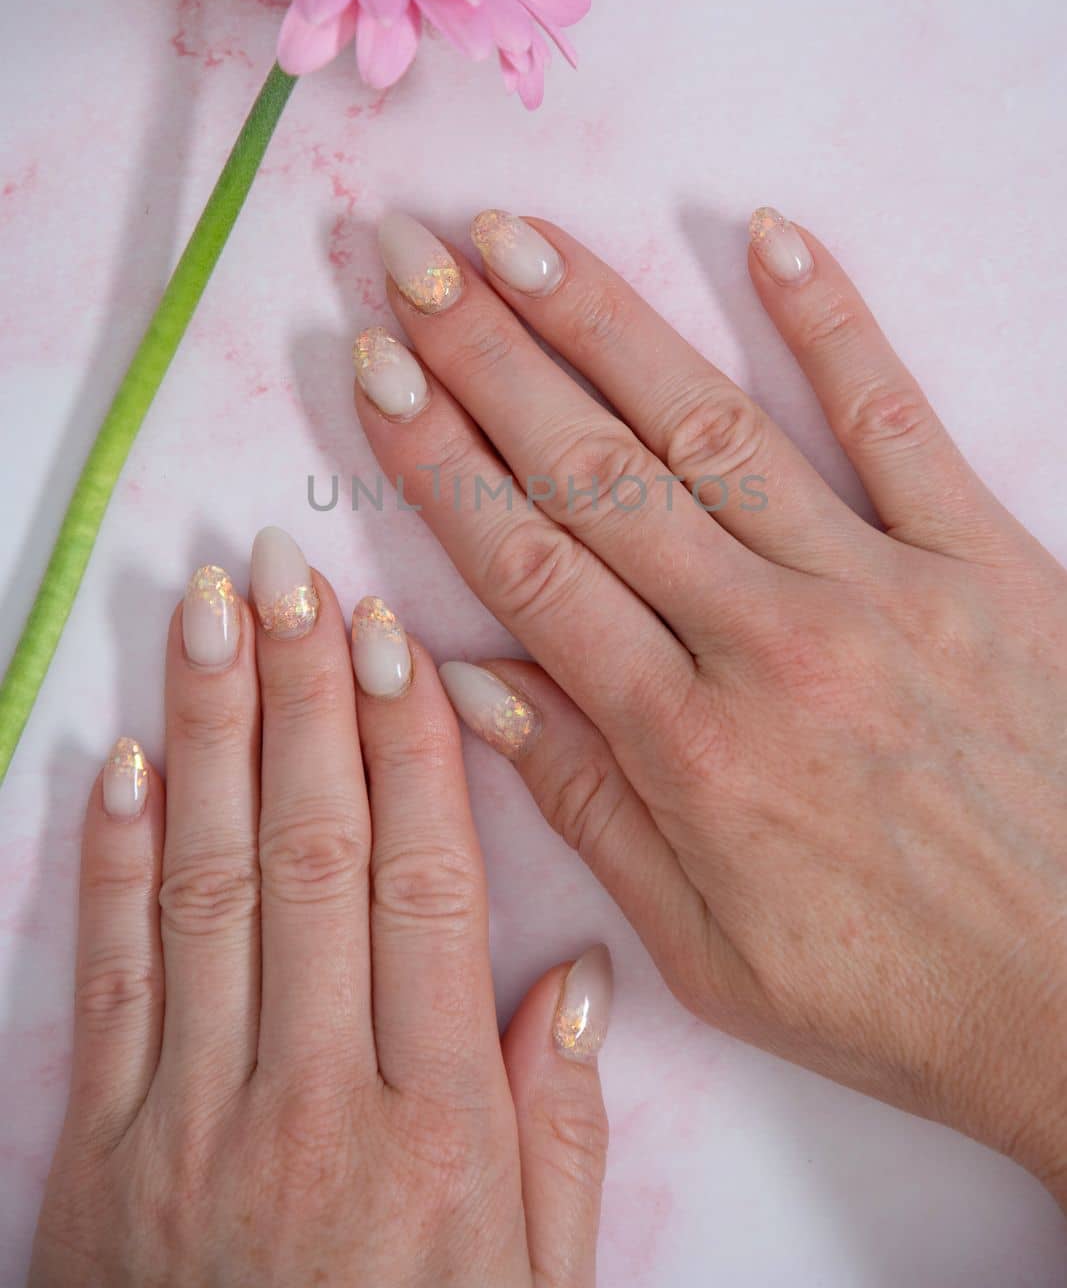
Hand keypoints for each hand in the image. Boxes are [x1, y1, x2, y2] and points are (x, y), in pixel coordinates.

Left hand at [31, 535, 610, 1286]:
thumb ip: (558, 1137)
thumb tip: (571, 980)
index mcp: (439, 1130)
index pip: (425, 887)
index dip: (409, 750)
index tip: (395, 642)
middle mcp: (317, 1099)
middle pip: (314, 853)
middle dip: (305, 696)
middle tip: (294, 573)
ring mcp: (195, 1119)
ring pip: (210, 883)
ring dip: (211, 734)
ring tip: (214, 614)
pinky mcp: (102, 1152)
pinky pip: (111, 978)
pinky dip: (111, 859)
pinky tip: (122, 759)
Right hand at [353, 206, 1066, 1202]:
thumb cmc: (898, 991)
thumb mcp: (711, 951)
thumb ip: (586, 803)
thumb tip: (466, 678)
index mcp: (691, 747)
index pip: (530, 565)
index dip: (437, 458)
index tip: (374, 371)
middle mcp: (771, 644)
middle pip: (596, 473)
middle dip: (486, 356)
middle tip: (407, 261)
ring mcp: (883, 587)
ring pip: (712, 427)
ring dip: (606, 322)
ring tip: (517, 240)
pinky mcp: (986, 561)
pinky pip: (896, 420)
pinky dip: (832, 323)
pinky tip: (766, 238)